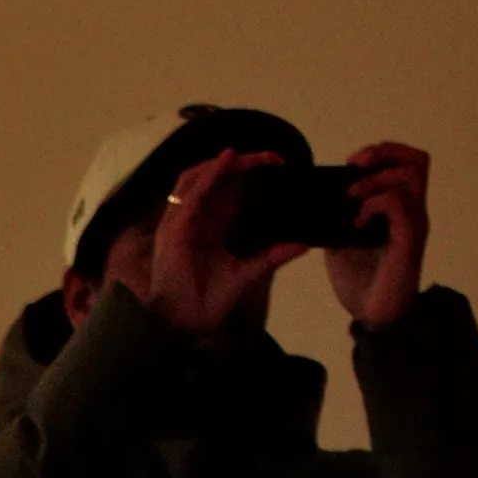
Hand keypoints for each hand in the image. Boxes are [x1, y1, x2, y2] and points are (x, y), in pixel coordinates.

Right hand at [116, 155, 300, 336]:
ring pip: (196, 178)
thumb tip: (302, 244)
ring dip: (221, 163)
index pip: (228, 188)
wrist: (186, 324)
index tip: (278, 164)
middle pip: (212, 177)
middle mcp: (194, 218)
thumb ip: (272, 256)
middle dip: (239, 162)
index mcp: (210, 225)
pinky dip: (208, 176)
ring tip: (245, 153)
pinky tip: (225, 163)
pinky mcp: (174, 230)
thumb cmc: (209, 300)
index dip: (249, 172)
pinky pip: (191, 196)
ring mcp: (181, 222)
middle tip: (270, 157)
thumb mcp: (247, 272)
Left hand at [323, 146, 428, 335]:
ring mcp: (413, 224)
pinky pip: (398, 203)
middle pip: (418, 159)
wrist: (372, 318)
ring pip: (411, 175)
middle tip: (356, 166)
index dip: (383, 152)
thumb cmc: (360, 282)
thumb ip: (340, 217)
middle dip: (384, 152)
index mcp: (400, 209)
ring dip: (376, 179)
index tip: (352, 163)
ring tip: (353, 196)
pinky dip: (373, 204)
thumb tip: (318, 197)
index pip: (407, 162)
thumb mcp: (341, 240)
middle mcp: (413, 212)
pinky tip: (356, 222)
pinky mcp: (408, 240)